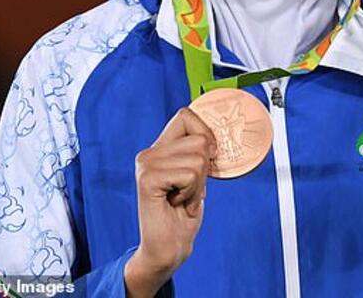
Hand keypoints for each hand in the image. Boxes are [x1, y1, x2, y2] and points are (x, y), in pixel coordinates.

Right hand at [124, 107, 216, 297]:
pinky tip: (177, 204)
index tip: (209, 158)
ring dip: (198, 185)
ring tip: (183, 199)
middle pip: (200, 139)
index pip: (186, 115)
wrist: (168, 247)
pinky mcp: (148, 180)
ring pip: (198, 158)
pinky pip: (189, 174)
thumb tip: (215, 135)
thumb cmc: (184, 213)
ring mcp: (146, 165)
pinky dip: (192, 193)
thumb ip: (198, 153)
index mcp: (159, 148)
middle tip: (190, 190)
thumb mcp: (195, 176)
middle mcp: (149, 153)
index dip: (206, 133)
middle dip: (205, 169)